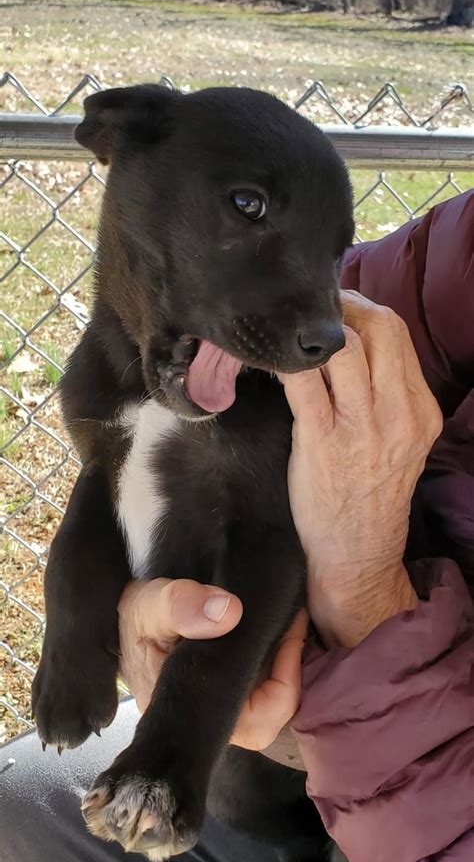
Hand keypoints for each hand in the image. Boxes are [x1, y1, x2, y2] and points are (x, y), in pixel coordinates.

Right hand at [118, 578, 306, 753]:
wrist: (117, 622)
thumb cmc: (132, 620)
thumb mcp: (147, 605)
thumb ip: (179, 605)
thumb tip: (229, 612)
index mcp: (186, 712)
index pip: (252, 724)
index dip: (282, 688)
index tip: (288, 637)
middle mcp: (204, 719)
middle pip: (267, 720)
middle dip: (289, 676)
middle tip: (294, 626)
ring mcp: (212, 707)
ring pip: (267, 705)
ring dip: (284, 668)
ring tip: (289, 624)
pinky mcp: (220, 690)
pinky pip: (259, 687)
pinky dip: (273, 660)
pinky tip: (276, 629)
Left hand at [281, 291, 442, 646]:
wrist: (357, 553)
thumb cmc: (369, 493)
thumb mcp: (399, 442)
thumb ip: (387, 395)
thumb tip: (349, 344)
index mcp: (420, 410)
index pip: (396, 335)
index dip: (362, 310)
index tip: (335, 308)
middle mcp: (399, 415)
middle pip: (378, 328)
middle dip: (340, 309)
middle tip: (309, 313)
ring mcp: (363, 428)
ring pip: (343, 348)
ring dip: (308, 335)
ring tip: (285, 337)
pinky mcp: (323, 442)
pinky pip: (302, 382)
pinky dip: (282, 363)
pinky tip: (267, 362)